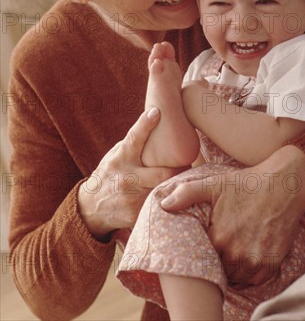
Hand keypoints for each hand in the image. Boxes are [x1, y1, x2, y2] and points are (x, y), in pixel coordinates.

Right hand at [78, 108, 181, 239]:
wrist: (91, 208)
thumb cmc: (111, 173)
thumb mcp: (117, 155)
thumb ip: (134, 144)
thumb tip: (157, 120)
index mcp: (120, 158)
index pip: (133, 138)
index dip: (145, 124)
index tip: (157, 112)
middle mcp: (126, 177)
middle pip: (161, 173)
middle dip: (180, 168)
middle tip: (191, 161)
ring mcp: (131, 198)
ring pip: (164, 191)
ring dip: (177, 185)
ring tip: (190, 180)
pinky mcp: (135, 215)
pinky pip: (159, 205)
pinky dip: (169, 200)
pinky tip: (177, 198)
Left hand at [162, 145, 304, 284]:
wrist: (284, 185)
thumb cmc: (247, 183)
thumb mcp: (214, 183)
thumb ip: (186, 193)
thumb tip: (164, 204)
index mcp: (218, 236)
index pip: (202, 256)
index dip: (203, 249)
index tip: (207, 240)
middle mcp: (236, 253)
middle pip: (219, 268)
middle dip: (218, 259)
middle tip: (222, 245)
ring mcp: (255, 260)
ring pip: (236, 276)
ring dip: (233, 268)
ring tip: (234, 249)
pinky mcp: (272, 263)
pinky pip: (255, 279)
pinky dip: (251, 272)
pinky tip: (249, 253)